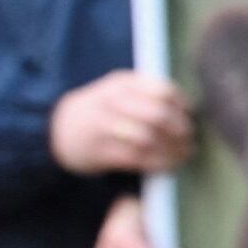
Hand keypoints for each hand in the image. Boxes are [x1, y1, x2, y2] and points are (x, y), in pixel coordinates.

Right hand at [51, 69, 191, 174]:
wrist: (58, 129)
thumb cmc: (102, 110)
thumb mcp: (120, 91)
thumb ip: (149, 94)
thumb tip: (189, 109)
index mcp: (121, 83)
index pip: (162, 91)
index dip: (181, 106)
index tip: (189, 116)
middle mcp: (111, 102)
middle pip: (157, 115)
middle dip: (180, 130)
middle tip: (189, 139)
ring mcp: (103, 127)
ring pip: (149, 138)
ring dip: (172, 149)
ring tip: (183, 154)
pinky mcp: (100, 151)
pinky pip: (137, 158)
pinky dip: (158, 163)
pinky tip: (168, 164)